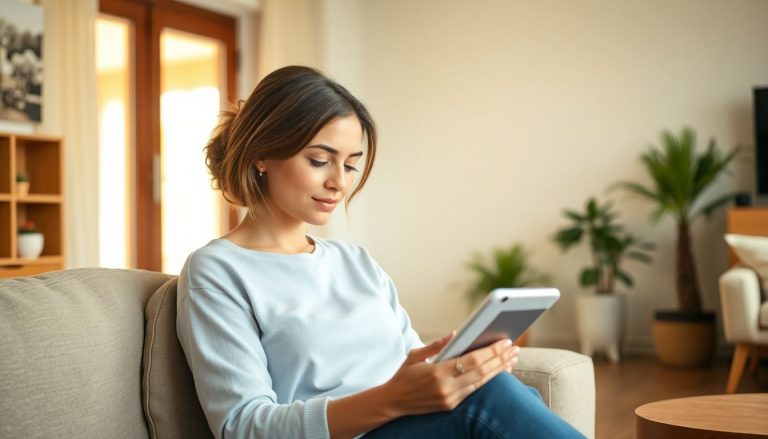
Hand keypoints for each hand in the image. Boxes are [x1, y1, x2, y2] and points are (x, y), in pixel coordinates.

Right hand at [380, 332, 519, 416]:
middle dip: (500, 359)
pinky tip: (498, 371)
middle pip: (481, 372)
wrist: (392, 403)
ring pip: (481, 383)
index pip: (472, 360)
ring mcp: (450, 399)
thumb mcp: (414, 356)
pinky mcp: (451, 405)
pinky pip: (474, 390)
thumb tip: (456, 333)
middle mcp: (446, 387)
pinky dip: (488, 380)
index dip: (491, 351)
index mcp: (437, 372)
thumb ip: (436, 345)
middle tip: (515, 348)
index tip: (505, 341)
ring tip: (512, 359)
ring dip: (499, 370)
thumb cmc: (403, 375)